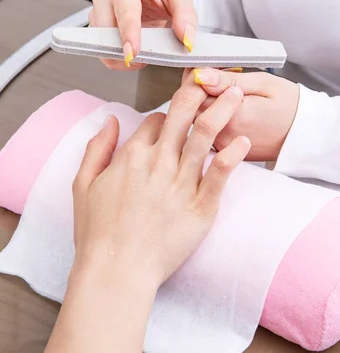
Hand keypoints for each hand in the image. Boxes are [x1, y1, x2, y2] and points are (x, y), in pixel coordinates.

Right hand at [72, 79, 249, 288]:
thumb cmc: (98, 234)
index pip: (157, 120)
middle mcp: (159, 163)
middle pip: (183, 116)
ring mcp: (182, 184)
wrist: (117, 271)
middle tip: (213, 81)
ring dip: (223, 111)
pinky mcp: (201, 207)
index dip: (167, 116)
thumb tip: (111, 121)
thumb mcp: (83, 186)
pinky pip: (220, 175)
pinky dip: (233, 156)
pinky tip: (243, 141)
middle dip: (197, 93)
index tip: (175, 121)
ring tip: (237, 95)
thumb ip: (97, 149)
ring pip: (206, 136)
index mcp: (132, 156)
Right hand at [89, 0, 196, 69]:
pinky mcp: (98, 26)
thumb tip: (186, 38)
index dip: (129, 34)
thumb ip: (186, 16)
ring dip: (119, 55)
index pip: (125, 10)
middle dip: (123, 47)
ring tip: (142, 55)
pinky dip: (116, 58)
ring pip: (100, 41)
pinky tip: (133, 55)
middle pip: (106, 28)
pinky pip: (101, 49)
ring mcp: (99, 10)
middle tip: (145, 58)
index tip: (133, 53)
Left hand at [183, 69, 299, 162]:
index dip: (194, 77)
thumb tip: (200, 75)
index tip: (201, 66)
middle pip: (190, 110)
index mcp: (233, 117)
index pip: (195, 94)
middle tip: (208, 74)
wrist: (305, 136)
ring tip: (217, 88)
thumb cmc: (289, 106)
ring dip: (200, 103)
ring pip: (195, 121)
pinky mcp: (224, 152)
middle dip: (193, 89)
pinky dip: (207, 116)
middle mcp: (223, 136)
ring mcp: (222, 147)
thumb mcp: (263, 84)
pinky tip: (220, 105)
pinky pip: (205, 131)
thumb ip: (228, 81)